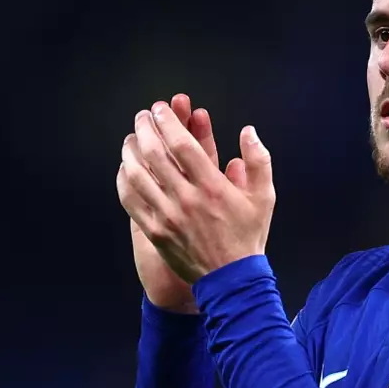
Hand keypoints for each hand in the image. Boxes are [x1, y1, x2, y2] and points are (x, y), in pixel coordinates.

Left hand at [117, 99, 274, 286]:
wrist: (230, 278)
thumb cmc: (247, 235)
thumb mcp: (264, 197)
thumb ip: (258, 160)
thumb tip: (248, 132)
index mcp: (213, 187)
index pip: (182, 145)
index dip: (168, 122)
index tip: (160, 109)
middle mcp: (187, 199)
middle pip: (155, 155)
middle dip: (145, 129)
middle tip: (143, 117)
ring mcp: (167, 217)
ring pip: (138, 175)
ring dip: (130, 152)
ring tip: (131, 139)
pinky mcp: (155, 232)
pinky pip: (131, 201)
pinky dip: (124, 180)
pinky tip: (126, 169)